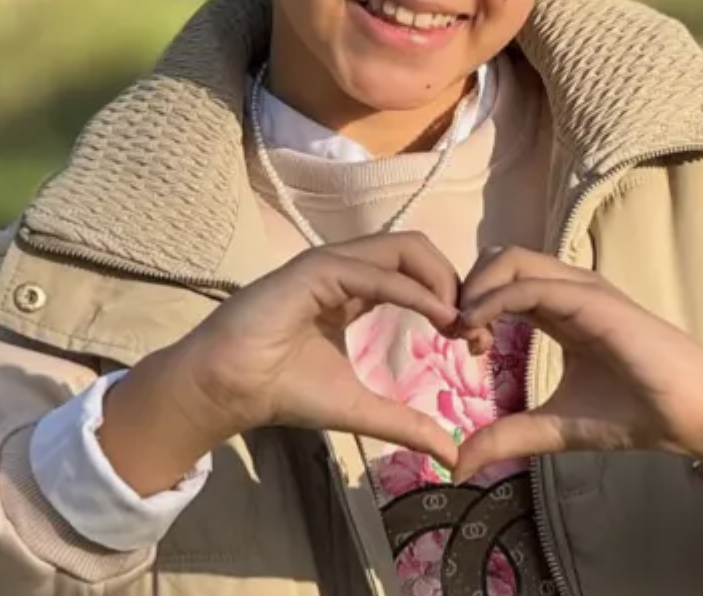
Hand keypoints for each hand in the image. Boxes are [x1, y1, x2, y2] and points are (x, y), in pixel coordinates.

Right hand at [100, 232, 480, 494]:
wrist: (228, 390)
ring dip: (443, 282)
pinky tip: (440, 319)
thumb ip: (406, 423)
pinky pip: (377, 272)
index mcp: (356, 288)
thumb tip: (453, 455)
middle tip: (475, 331)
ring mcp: (331, 264)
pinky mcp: (316, 270)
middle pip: (419, 250)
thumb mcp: (360, 407)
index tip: (474, 345)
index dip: (453, 301)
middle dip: (456, 283)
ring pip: (404, 248)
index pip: (418, 273)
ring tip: (461, 324)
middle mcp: (347, 267)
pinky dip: (415, 292)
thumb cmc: (283, 390)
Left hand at [451, 247, 702, 493]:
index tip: (463, 347)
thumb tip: (458, 464)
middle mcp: (567, 288)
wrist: (688, 415)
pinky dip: (494, 299)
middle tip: (459, 334)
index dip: (471, 304)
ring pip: (511, 259)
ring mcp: (580, 289)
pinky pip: (530, 285)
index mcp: (559, 308)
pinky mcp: (590, 299)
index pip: (502, 280)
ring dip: (476, 289)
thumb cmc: (631, 412)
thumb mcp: (553, 426)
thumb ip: (507, 436)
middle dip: (466, 288)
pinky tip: (478, 329)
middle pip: (500, 259)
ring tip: (466, 331)